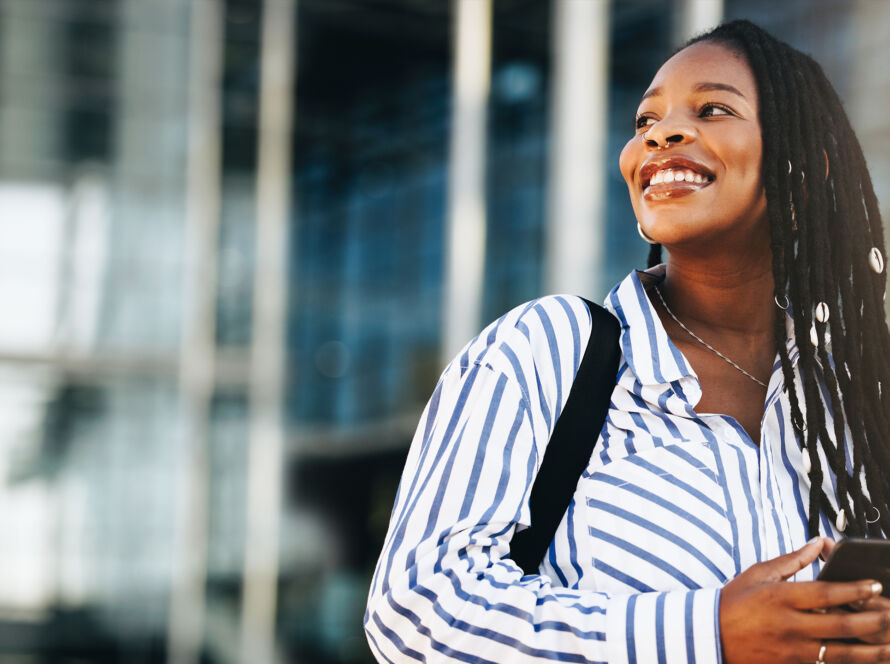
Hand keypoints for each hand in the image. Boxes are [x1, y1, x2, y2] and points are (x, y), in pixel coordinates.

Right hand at [720, 538, 889, 662]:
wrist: (711, 636)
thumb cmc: (735, 602)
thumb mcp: (759, 574)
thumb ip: (792, 560)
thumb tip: (818, 543)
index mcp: (781, 597)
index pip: (826, 594)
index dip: (854, 590)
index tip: (875, 586)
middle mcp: (789, 625)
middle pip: (841, 625)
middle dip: (873, 621)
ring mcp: (792, 650)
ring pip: (841, 653)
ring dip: (872, 651)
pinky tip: (866, 661)